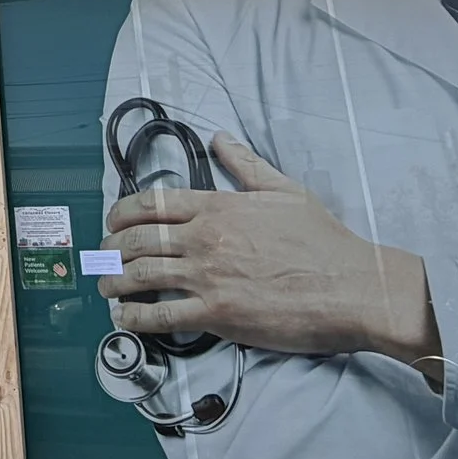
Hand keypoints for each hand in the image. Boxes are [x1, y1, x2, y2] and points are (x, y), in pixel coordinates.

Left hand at [99, 134, 443, 382]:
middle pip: (136, 239)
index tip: (113, 222)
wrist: (353, 287)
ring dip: (114, 283)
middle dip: (110, 248)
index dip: (121, 213)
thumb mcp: (285, 190)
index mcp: (218, 207)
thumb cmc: (323, 241)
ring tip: (107, 288)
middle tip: (104, 258)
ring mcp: (208, 277)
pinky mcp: (217, 315)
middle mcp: (205, 239)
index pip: (151, 202)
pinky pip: (161, 316)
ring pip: (140, 275)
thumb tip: (221, 139)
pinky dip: (135, 318)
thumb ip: (246, 165)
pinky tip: (126, 320)